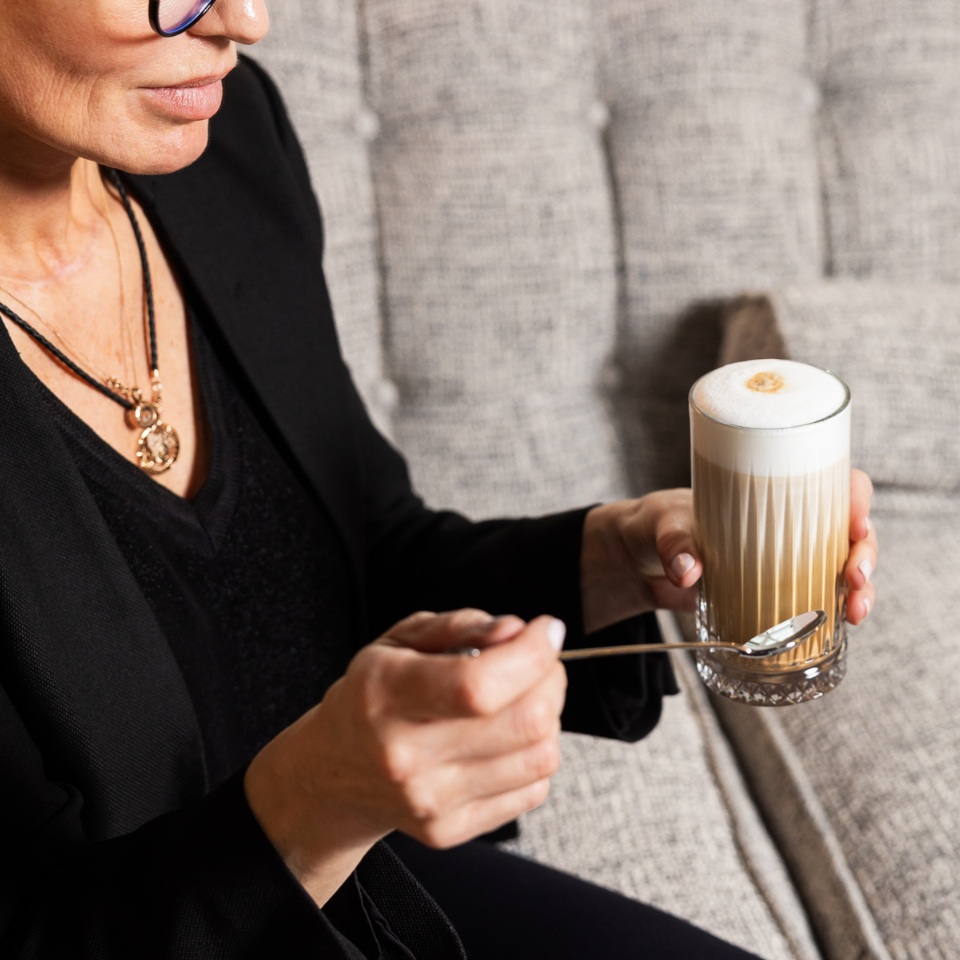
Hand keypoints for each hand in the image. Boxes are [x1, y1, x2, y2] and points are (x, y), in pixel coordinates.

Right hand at [244, 609, 566, 905]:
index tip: (545, 629)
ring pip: (539, 756)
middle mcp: (405, 754)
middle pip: (523, 721)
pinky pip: (532, 790)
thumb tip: (515, 631)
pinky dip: (536, 754)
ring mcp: (430, 800)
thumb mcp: (400, 640)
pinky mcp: (449, 831)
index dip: (531, 654)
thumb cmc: (371, 696)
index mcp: (385, 694)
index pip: (477, 686)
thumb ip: (460, 626)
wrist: (333, 773)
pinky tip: (510, 736)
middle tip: (539, 662)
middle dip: (550, 678)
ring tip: (524, 697)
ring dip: (549, 716)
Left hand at [580, 469, 877, 632]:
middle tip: (854, 578)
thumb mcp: (662, 524)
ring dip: (860, 590)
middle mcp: (789, 522)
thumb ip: (673, 542)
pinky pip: (819, 600)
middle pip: (849, 530)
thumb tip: (687, 570)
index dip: (856, 498)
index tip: (855, 524)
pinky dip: (836, 613)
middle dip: (864, 555)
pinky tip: (842, 628)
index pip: (831, 482)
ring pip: (843, 568)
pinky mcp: (777, 593)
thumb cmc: (657, 524)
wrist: (641, 562)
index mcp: (769, 488)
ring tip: (854, 612)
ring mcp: (788, 560)